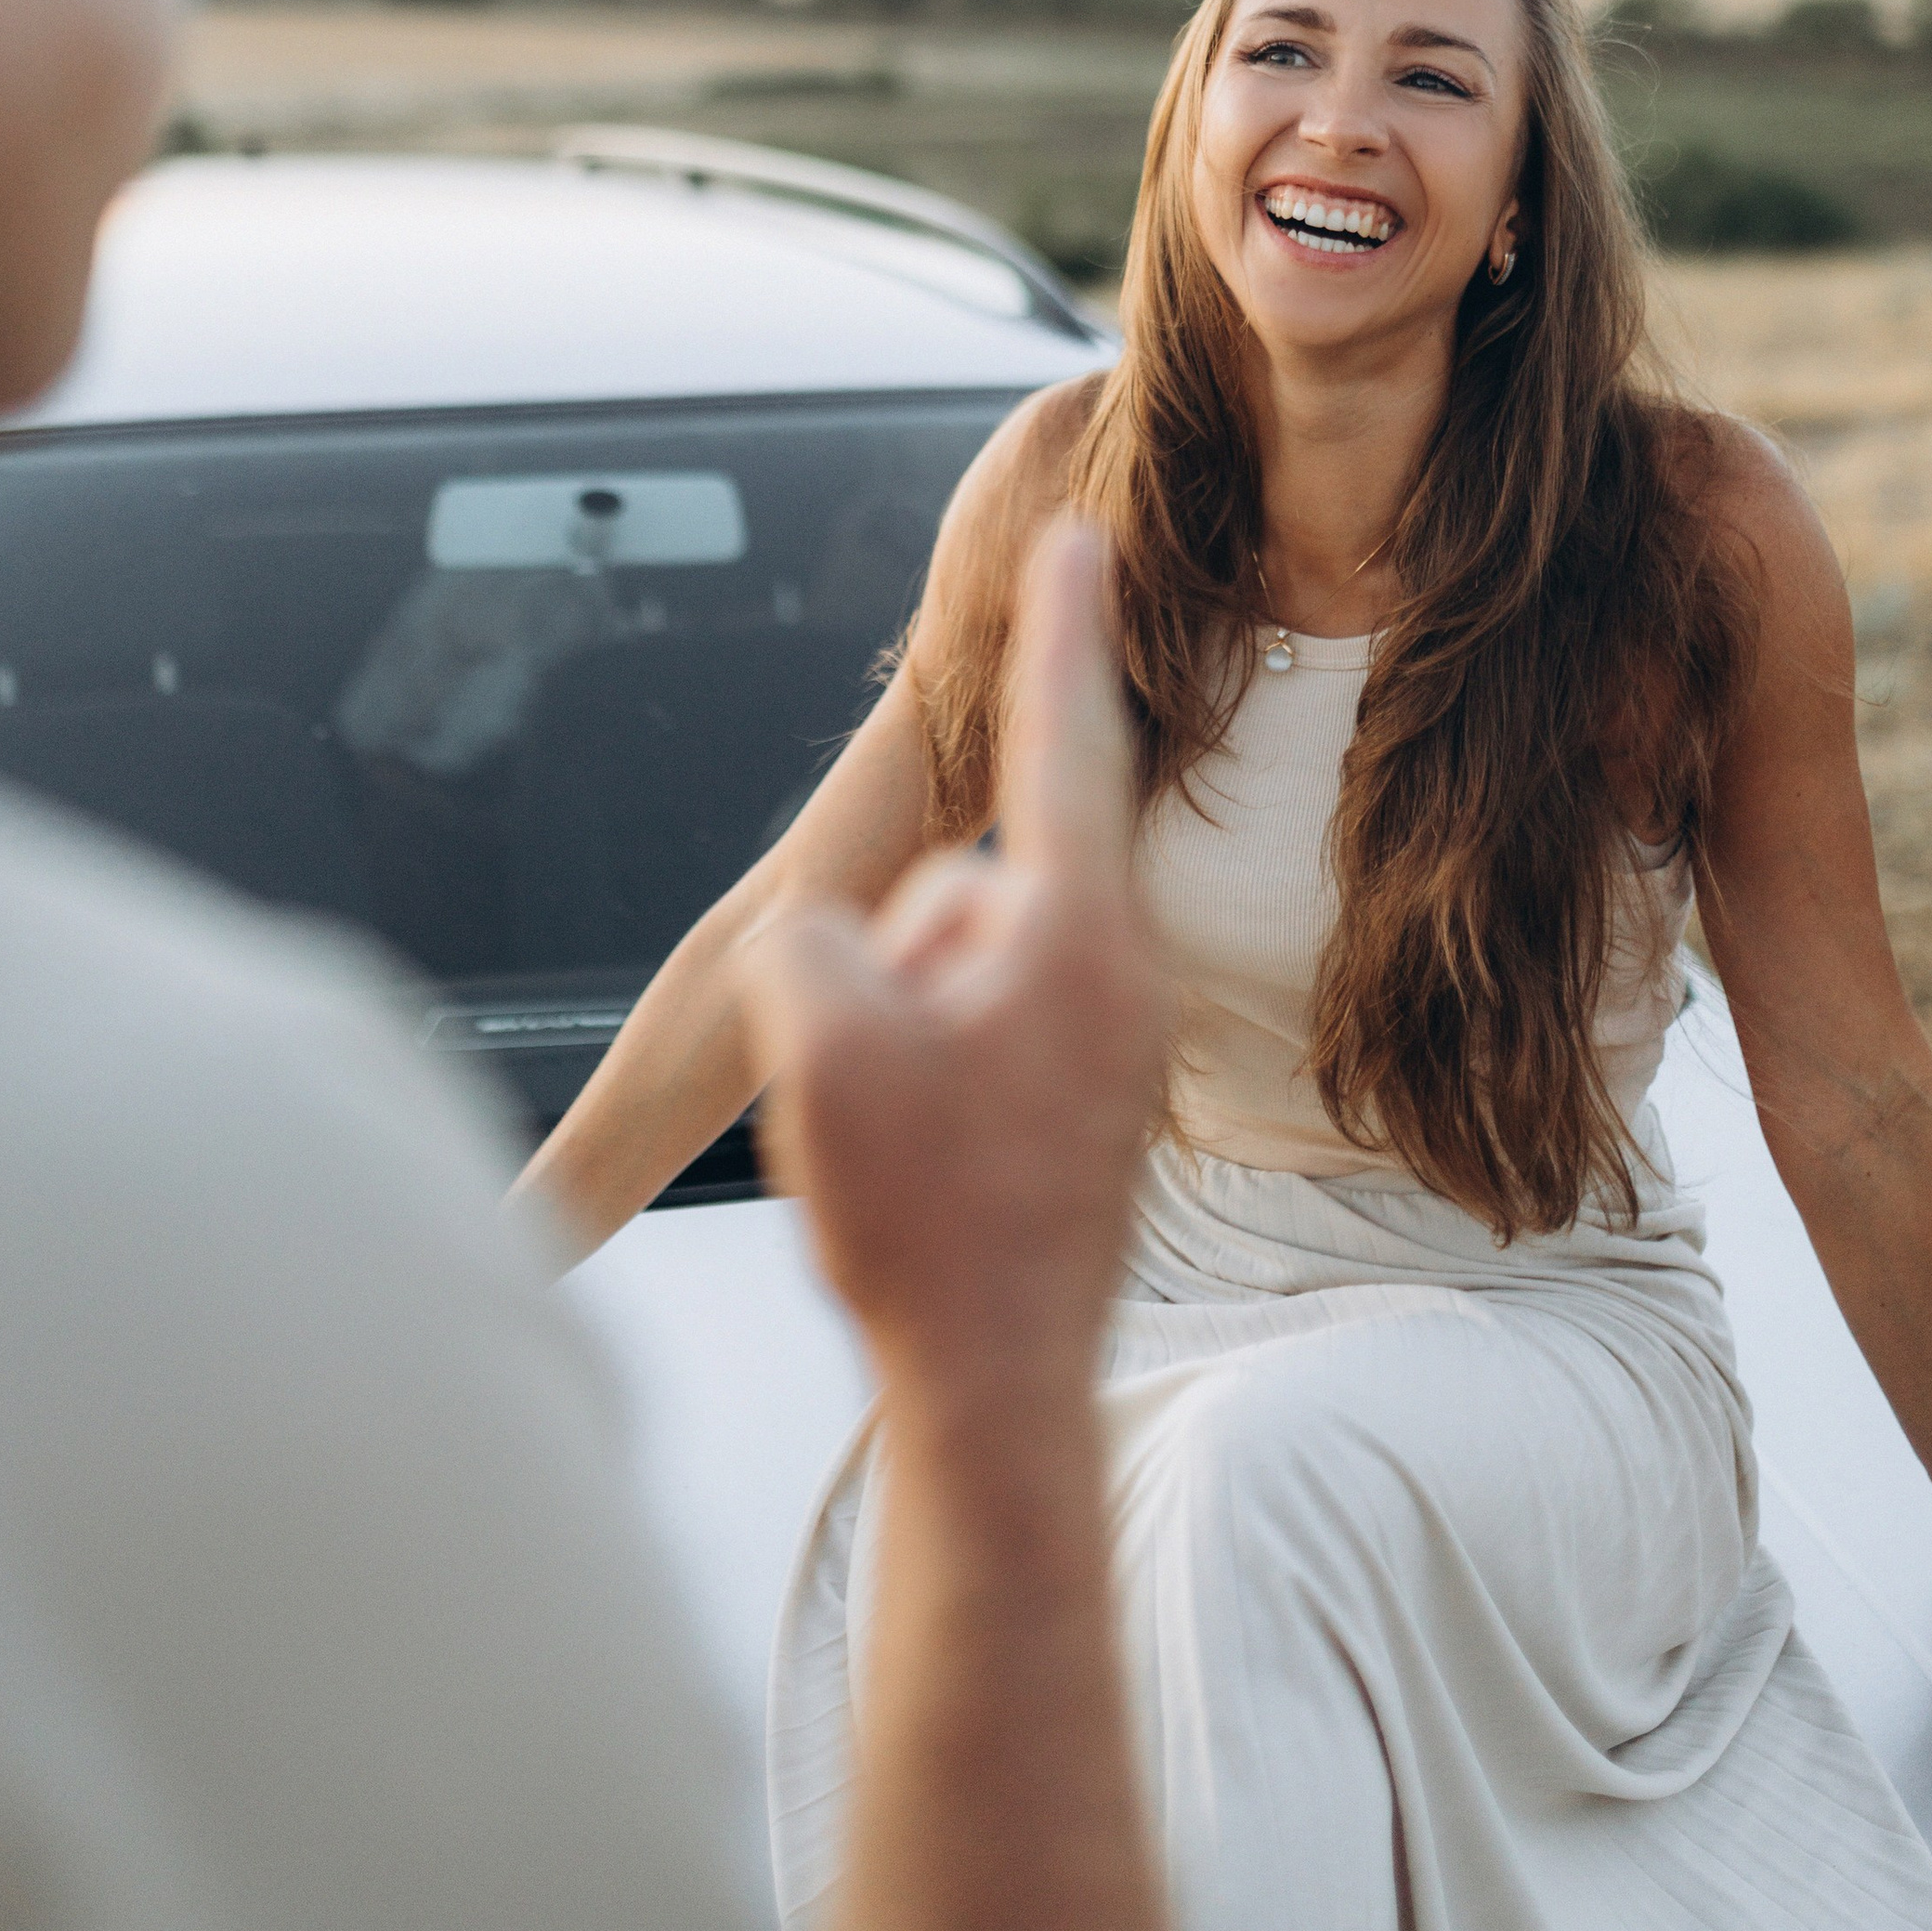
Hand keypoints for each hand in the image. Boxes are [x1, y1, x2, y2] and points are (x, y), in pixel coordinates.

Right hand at [744, 518, 1163, 1407]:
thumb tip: (862, 941)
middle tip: (891, 1106)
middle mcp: (1115, 972)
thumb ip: (819, 932)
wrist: (999, 1399)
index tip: (1081, 531)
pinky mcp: (1086, 1109)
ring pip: (955, 973)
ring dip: (906, 1038)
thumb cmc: (923, 1219)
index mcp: (1074, 930)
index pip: (1064, 737)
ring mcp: (1107, 1047)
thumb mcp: (816, 1037)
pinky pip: (974, 1046)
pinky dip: (929, 1092)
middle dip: (895, 970)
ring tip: (912, 1155)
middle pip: (960, 892)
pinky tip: (930, 1184)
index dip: (1060, 627)